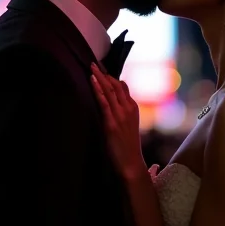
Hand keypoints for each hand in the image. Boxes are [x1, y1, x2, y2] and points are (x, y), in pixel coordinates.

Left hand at [90, 63, 146, 180]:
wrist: (131, 162)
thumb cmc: (127, 145)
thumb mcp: (129, 123)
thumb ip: (124, 108)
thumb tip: (119, 93)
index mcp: (133, 108)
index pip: (122, 86)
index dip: (110, 76)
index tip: (101, 68)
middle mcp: (128, 109)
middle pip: (115, 85)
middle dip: (104, 73)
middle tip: (93, 62)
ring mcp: (120, 115)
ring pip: (109, 91)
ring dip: (99, 77)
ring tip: (91, 67)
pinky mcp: (111, 123)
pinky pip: (104, 102)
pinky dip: (98, 90)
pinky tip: (92, 81)